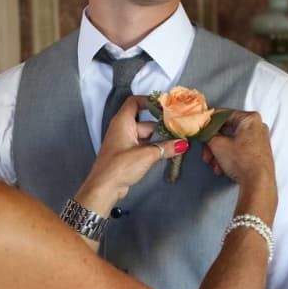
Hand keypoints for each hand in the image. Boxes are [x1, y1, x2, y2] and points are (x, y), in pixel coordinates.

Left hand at [76, 96, 187, 214]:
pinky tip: (169, 152)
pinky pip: (143, 146)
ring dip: (160, 139)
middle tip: (180, 128)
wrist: (104, 187)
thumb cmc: (120, 166)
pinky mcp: (127, 154)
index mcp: (123, 122)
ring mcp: (125, 142)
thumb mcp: (146, 155)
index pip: (135, 102)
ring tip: (179, 141)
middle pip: (146, 122)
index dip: (149, 100)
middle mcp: (123, 129)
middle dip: (162, 126)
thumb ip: (166, 148)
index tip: (166, 105)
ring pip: (146, 136)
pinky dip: (154, 148)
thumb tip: (182, 144)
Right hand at [201, 110, 274, 190]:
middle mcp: (257, 126)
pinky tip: (221, 167)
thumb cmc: (242, 160)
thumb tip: (202, 130)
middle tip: (206, 152)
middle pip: (226, 130)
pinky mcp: (258, 151)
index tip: (199, 129)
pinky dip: (227, 156)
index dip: (207, 122)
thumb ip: (207, 133)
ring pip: (231, 141)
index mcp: (249, 118)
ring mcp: (259, 139)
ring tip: (214, 164)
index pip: (222, 114)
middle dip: (212, 143)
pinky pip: (238, 149)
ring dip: (218, 152)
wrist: (258, 183)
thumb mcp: (216, 144)